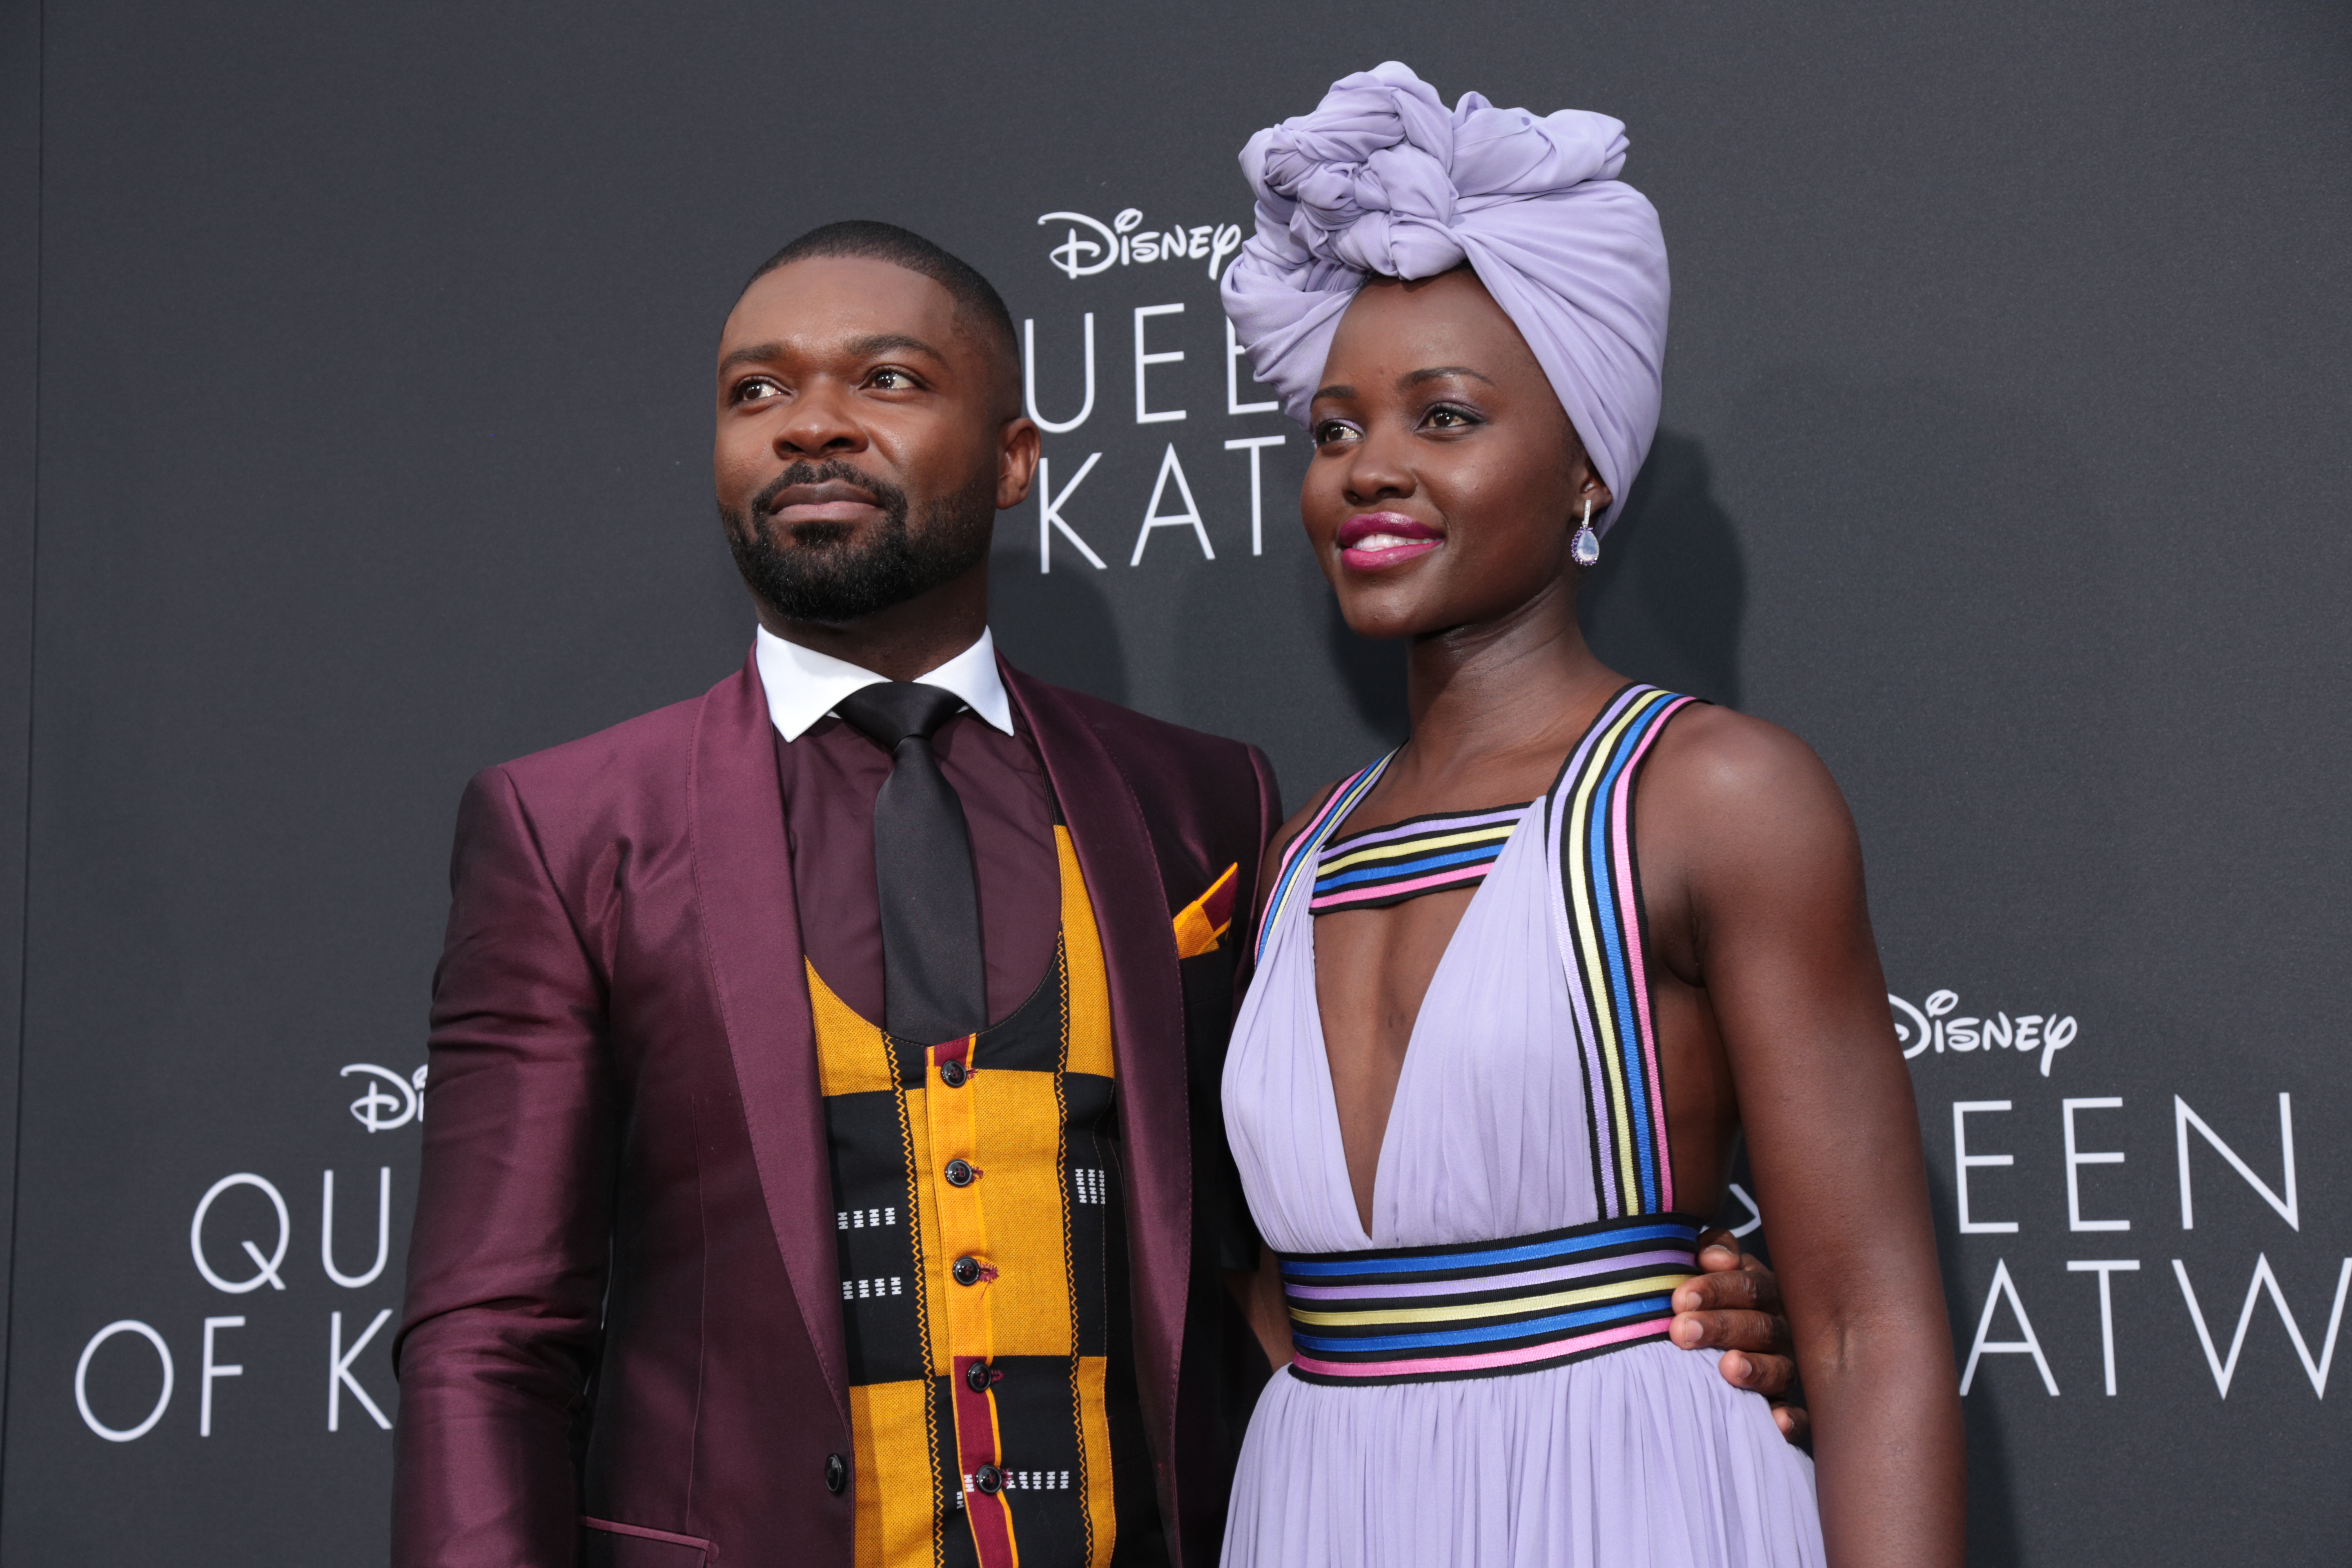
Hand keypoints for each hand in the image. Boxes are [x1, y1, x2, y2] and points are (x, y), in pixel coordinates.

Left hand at [1669, 1228, 1807, 1444]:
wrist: (1708, 1328)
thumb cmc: (1701, 1293)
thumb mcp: (1705, 1262)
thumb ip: (1713, 1250)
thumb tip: (1716, 1257)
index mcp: (1761, 1291)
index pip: (1746, 1286)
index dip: (1714, 1290)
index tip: (1680, 1299)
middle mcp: (1778, 1328)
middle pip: (1759, 1326)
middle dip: (1721, 1327)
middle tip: (1682, 1331)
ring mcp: (1784, 1366)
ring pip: (1779, 1367)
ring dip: (1755, 1369)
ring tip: (1728, 1368)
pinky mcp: (1784, 1404)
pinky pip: (1797, 1415)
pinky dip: (1790, 1419)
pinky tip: (1778, 1423)